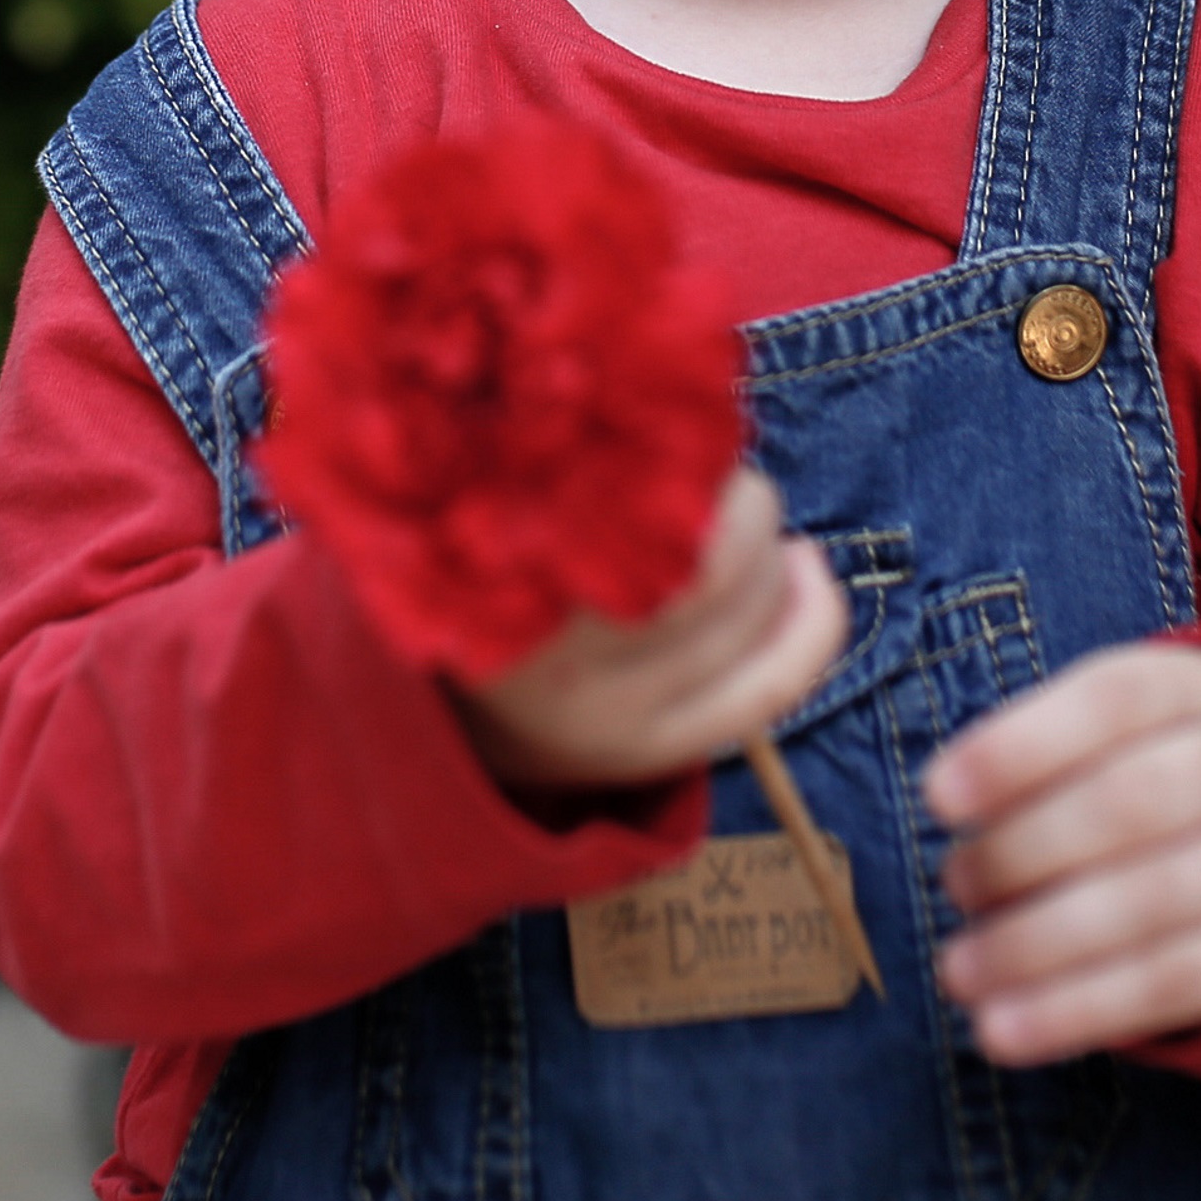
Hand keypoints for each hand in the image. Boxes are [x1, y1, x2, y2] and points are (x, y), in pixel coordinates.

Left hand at [459, 469, 846, 788]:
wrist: (386, 665)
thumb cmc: (532, 668)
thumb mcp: (623, 706)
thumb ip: (703, 657)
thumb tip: (797, 574)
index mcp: (642, 749)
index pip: (774, 680)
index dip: (814, 612)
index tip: (810, 559)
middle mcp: (598, 703)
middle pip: (743, 588)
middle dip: (758, 532)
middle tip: (728, 508)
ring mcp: (544, 632)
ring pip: (692, 531)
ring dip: (710, 485)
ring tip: (672, 479)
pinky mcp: (502, 569)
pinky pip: (626, 485)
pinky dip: (650, 457)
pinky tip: (633, 452)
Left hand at [924, 643, 1200, 1066]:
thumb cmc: (1155, 765)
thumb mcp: (1115, 728)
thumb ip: (1040, 752)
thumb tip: (951, 803)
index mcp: (1196, 689)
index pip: (1111, 702)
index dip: (1020, 748)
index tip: (937, 795)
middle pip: (1131, 803)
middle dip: (1022, 851)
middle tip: (954, 883)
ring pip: (1151, 902)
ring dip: (1038, 944)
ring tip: (960, 970)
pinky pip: (1172, 983)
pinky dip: (1077, 1010)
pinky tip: (1004, 1029)